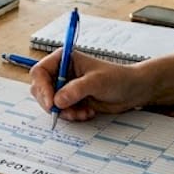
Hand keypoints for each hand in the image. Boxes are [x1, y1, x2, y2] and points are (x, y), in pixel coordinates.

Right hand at [28, 50, 147, 121]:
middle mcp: (61, 72)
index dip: (42, 87)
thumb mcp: (96, 82)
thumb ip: (76, 90)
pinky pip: (61, 111)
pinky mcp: (71, 99)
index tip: (51, 103)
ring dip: (64, 112)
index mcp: (63, 59)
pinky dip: (72, 115)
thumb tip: (57, 101)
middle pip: (41, 89)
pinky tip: (87, 113)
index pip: (40, 72)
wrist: (132, 91)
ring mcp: (65, 86)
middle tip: (66, 112)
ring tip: (82, 113)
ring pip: (50, 103)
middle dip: (52, 103)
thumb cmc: (117, 78)